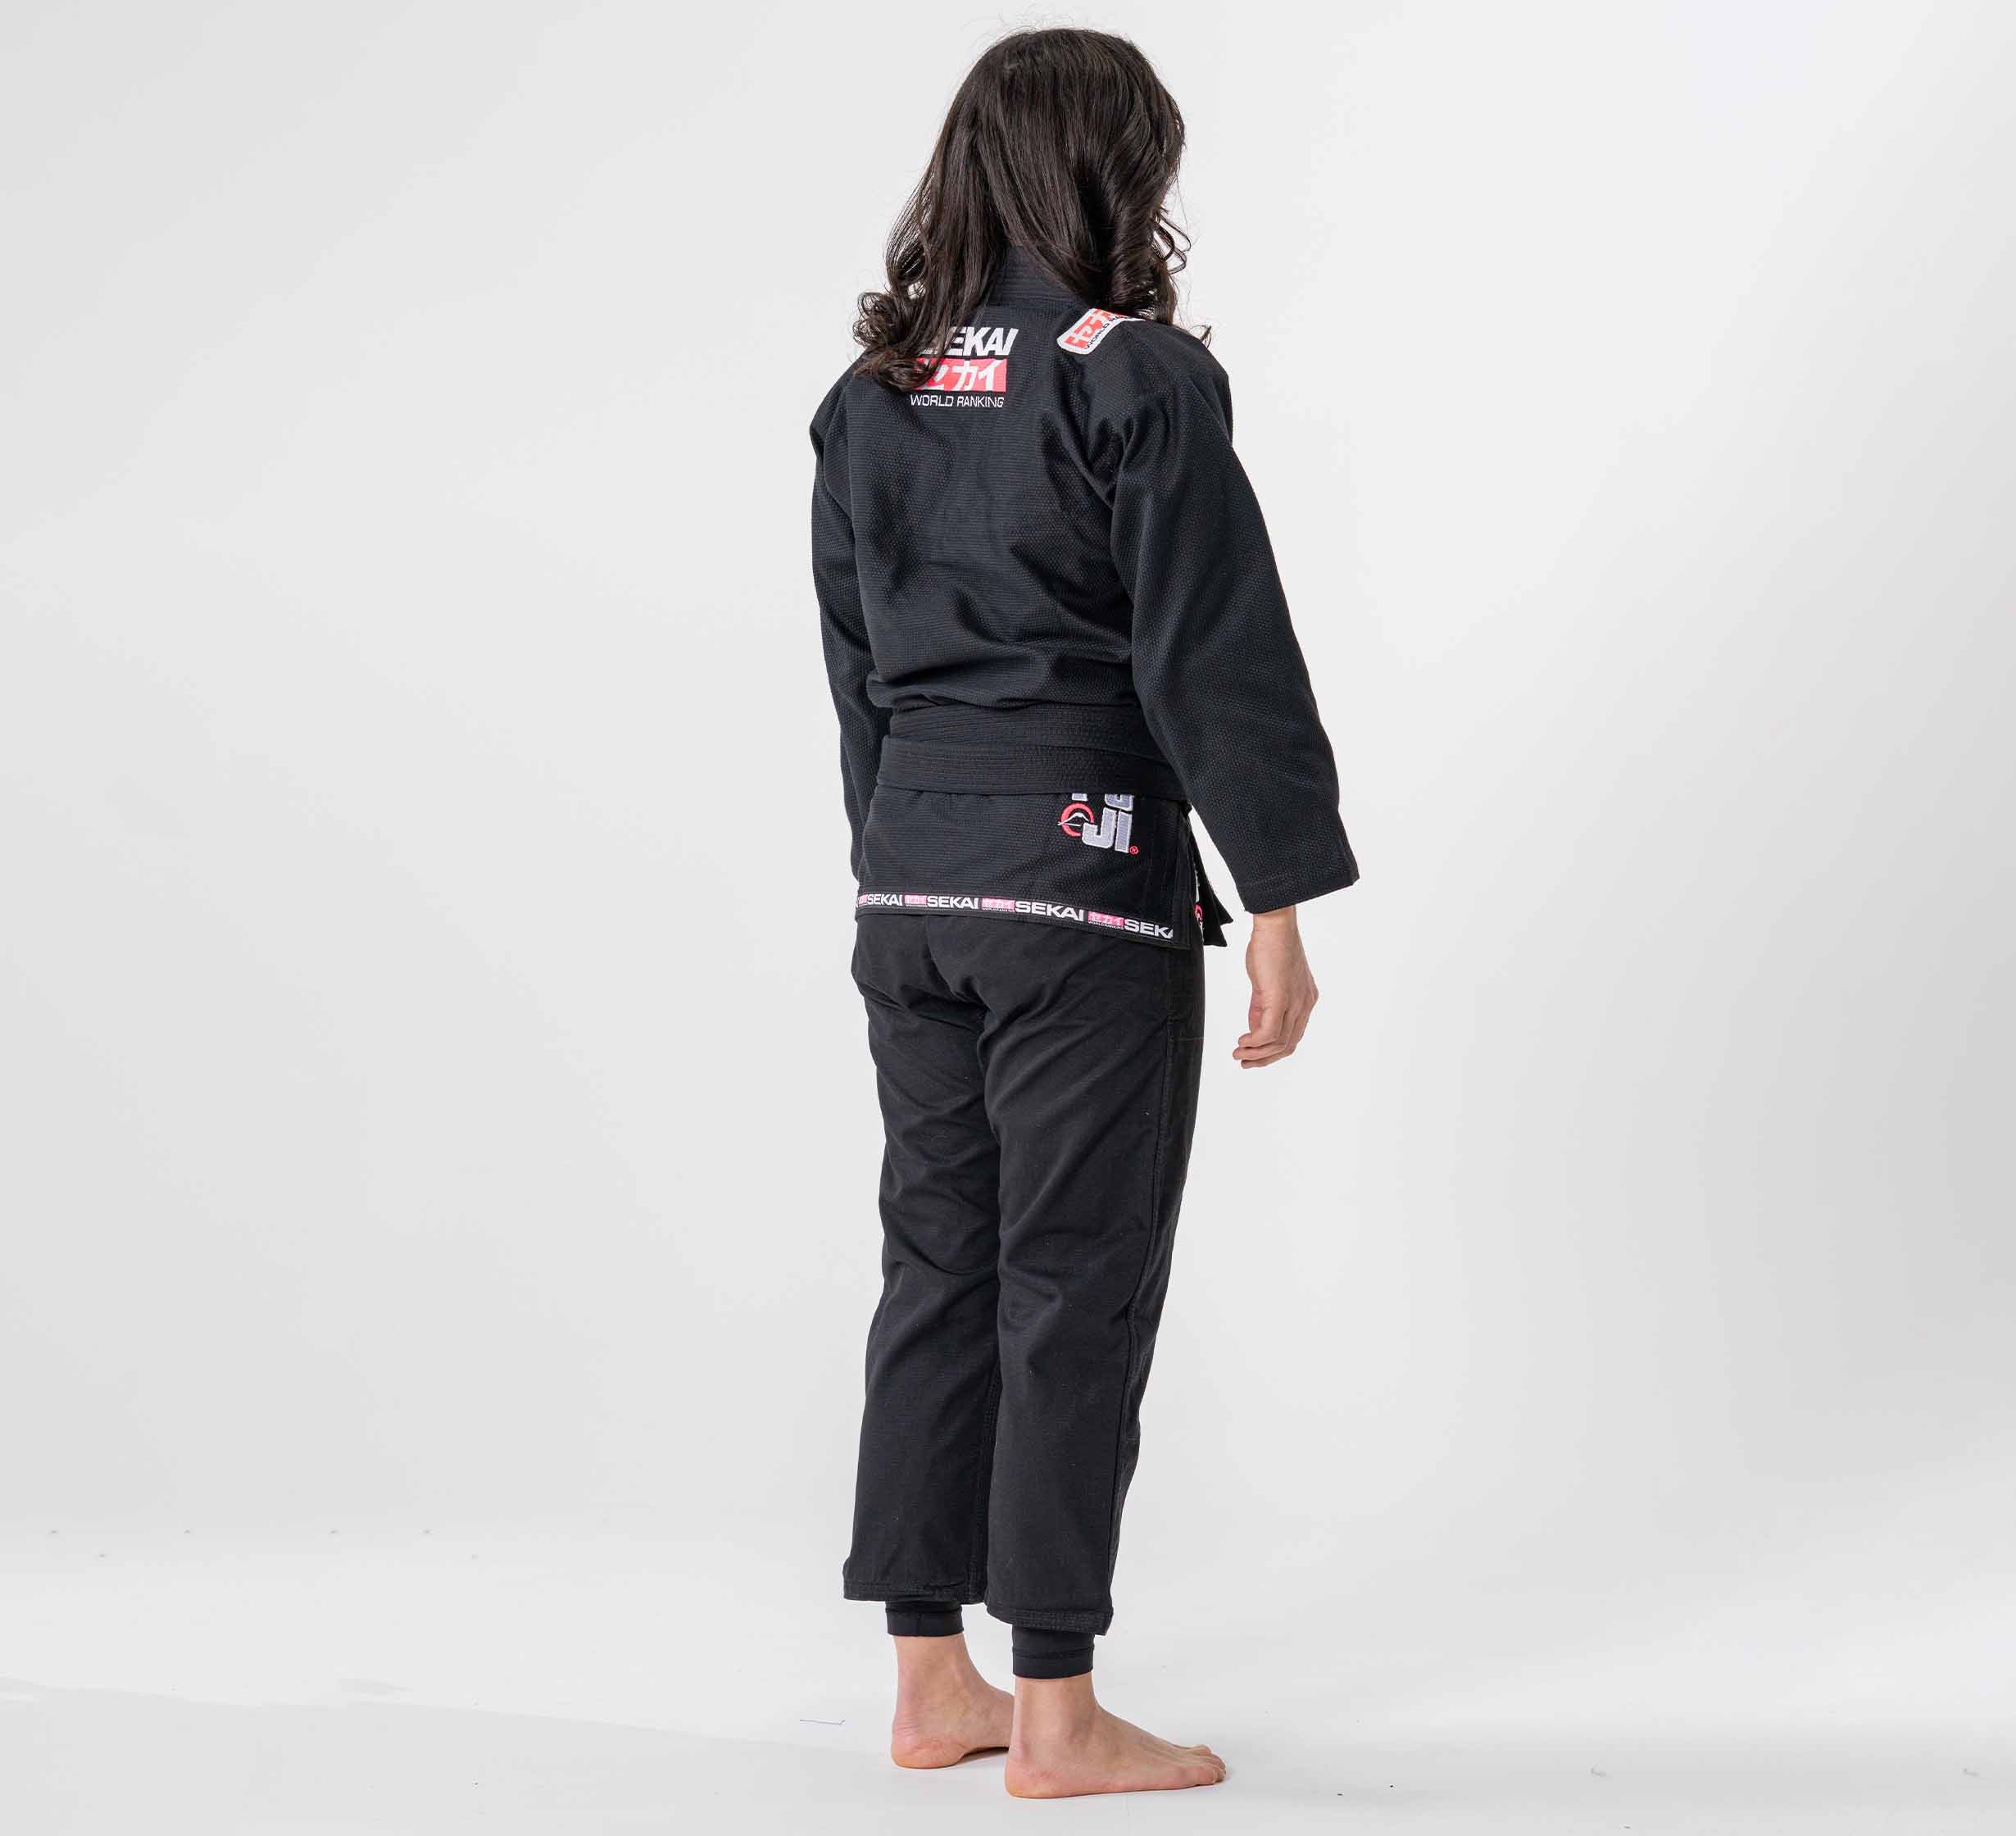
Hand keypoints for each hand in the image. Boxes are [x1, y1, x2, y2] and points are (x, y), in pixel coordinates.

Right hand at [1235, 907, 1318, 1068]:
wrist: (1274, 926)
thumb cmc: (1269, 947)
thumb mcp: (1267, 984)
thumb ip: (1262, 1007)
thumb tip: (1254, 1030)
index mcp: (1305, 1001)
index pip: (1292, 1036)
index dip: (1272, 1051)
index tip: (1252, 1055)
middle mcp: (1305, 1004)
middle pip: (1288, 1045)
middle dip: (1264, 1059)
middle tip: (1244, 1062)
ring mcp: (1295, 1003)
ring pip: (1279, 1043)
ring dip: (1256, 1053)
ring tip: (1238, 1053)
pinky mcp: (1280, 999)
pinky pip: (1269, 1032)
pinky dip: (1255, 1042)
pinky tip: (1243, 1041)